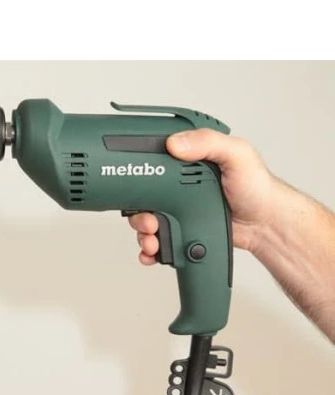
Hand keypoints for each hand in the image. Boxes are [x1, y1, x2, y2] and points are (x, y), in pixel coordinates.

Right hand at [129, 129, 276, 264]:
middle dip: (137, 212)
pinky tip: (152, 251)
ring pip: (144, 220)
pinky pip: (155, 239)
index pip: (152, 161)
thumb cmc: (256, 188)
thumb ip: (208, 143)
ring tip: (152, 239)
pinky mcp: (180, 228)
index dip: (137, 172)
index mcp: (187, 159)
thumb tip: (174, 143)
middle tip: (148, 220)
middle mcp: (178, 184)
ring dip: (142, 232)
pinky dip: (148, 249)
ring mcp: (177, 208)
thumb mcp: (237, 155)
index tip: (129, 182)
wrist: (265, 225)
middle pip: (141, 196)